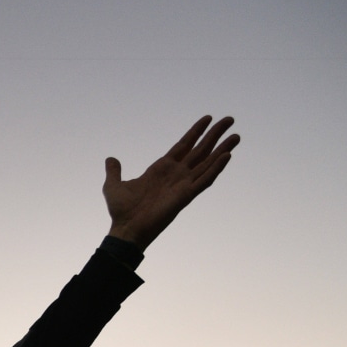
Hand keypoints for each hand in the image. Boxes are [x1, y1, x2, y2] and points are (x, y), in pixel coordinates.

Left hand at [103, 115, 239, 249]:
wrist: (126, 229)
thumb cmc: (121, 211)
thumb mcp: (113, 185)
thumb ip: (115, 171)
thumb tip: (110, 159)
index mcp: (161, 169)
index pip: (183, 145)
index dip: (195, 132)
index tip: (208, 118)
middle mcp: (176, 174)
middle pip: (200, 150)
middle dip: (215, 135)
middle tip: (230, 120)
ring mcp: (183, 184)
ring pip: (207, 163)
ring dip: (222, 149)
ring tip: (236, 136)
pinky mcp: (186, 196)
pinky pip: (205, 180)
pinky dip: (216, 169)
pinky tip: (227, 156)